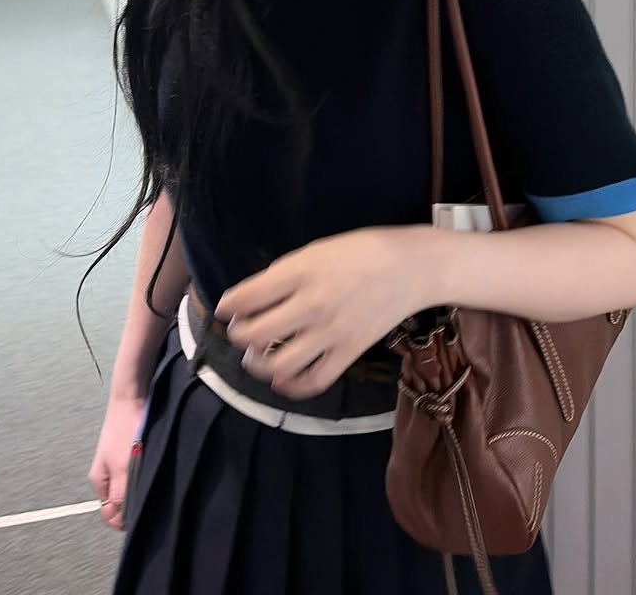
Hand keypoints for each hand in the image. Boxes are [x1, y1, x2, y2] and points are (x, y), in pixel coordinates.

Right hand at [88, 393, 145, 530]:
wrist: (132, 397)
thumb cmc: (124, 429)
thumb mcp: (122, 468)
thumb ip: (120, 495)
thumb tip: (121, 520)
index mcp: (100, 481)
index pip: (109, 514)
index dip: (123, 519)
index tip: (140, 516)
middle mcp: (108, 475)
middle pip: (121, 501)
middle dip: (134, 503)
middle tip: (148, 495)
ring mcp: (120, 463)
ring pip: (131, 487)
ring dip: (141, 487)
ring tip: (151, 478)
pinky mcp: (131, 453)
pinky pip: (138, 472)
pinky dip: (145, 473)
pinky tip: (153, 466)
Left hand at [214, 228, 421, 399]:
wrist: (411, 267)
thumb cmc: (362, 250)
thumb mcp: (316, 249)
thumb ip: (285, 273)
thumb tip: (255, 296)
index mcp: (300, 272)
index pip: (247, 297)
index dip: (227, 305)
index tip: (224, 308)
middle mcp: (311, 304)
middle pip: (255, 335)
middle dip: (238, 335)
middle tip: (239, 331)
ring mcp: (330, 333)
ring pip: (278, 365)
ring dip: (258, 364)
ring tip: (256, 356)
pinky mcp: (349, 353)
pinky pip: (313, 381)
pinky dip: (291, 386)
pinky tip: (282, 379)